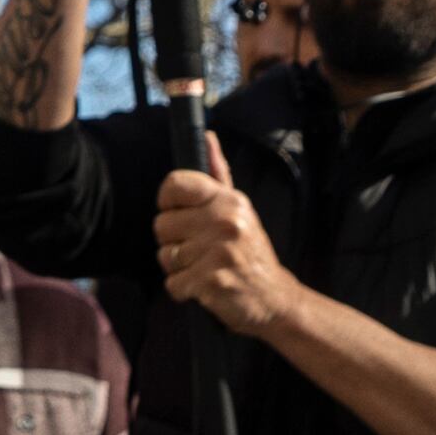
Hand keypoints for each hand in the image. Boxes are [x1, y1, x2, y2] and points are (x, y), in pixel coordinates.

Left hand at [157, 141, 295, 340]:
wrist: (274, 298)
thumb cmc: (250, 252)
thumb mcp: (240, 209)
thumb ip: (218, 174)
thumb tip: (206, 136)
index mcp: (229, 200)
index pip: (175, 184)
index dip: (167, 201)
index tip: (177, 213)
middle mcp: (224, 221)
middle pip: (161, 224)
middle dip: (173, 242)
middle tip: (198, 250)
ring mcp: (218, 252)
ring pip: (165, 256)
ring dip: (178, 268)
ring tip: (204, 268)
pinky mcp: (211, 281)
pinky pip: (173, 283)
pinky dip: (184, 290)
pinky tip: (204, 286)